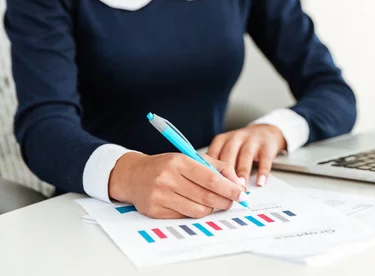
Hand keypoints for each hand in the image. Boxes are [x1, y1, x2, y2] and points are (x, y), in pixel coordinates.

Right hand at [108, 152, 245, 218]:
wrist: (133, 175)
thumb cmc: (166, 166)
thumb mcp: (190, 158)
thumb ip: (217, 167)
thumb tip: (238, 182)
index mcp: (180, 162)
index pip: (211, 179)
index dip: (230, 188)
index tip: (241, 193)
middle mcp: (168, 179)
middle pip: (207, 196)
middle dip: (225, 201)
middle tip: (232, 201)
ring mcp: (160, 196)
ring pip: (198, 210)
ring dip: (211, 208)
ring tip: (213, 202)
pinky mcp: (155, 211)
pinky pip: (185, 217)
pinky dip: (195, 212)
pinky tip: (194, 204)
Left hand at [207, 124, 285, 186]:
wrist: (265, 132)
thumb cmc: (241, 146)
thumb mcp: (225, 150)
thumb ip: (216, 164)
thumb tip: (206, 185)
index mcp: (221, 140)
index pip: (213, 155)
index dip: (210, 171)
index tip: (209, 186)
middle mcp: (235, 138)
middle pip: (228, 155)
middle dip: (226, 173)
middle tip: (225, 190)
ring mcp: (251, 140)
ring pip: (245, 157)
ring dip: (243, 172)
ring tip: (241, 187)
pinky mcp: (266, 145)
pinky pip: (264, 159)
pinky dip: (262, 172)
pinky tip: (260, 183)